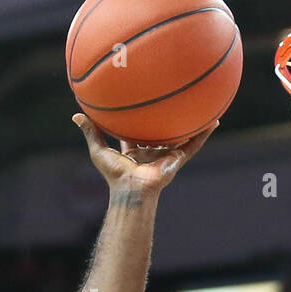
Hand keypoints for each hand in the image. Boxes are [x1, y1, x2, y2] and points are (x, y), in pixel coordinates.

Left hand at [73, 113, 216, 197]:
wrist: (130, 189)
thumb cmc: (113, 175)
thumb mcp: (99, 150)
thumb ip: (90, 132)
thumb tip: (76, 116)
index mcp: (136, 151)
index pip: (139, 133)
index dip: (141, 121)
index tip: (144, 108)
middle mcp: (153, 152)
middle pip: (163, 133)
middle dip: (169, 120)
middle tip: (174, 101)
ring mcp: (167, 156)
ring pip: (182, 137)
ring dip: (192, 124)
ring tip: (203, 107)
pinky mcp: (177, 160)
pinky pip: (193, 145)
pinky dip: (204, 134)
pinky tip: (214, 121)